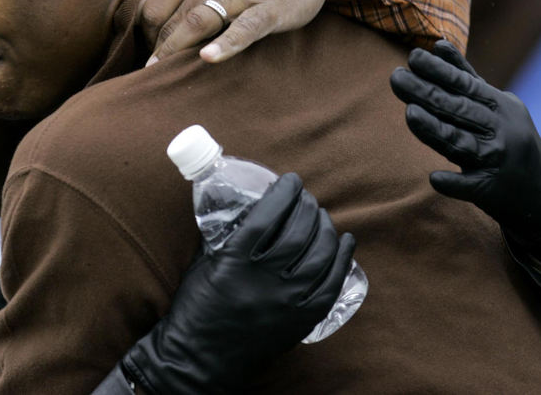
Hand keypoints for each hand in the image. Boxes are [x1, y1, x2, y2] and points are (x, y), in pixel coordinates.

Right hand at [120, 173, 354, 394]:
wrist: (198, 361)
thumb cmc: (195, 309)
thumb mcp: (203, 264)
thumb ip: (226, 236)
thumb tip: (249, 206)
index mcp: (234, 263)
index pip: (267, 218)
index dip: (283, 195)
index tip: (290, 180)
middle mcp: (263, 282)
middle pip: (297, 233)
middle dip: (306, 207)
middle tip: (305, 196)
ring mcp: (285, 304)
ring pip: (319, 256)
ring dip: (325, 228)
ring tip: (321, 215)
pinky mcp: (300, 322)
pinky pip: (330, 286)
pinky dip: (342, 260)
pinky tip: (345, 242)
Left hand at [140, 0, 339, 64]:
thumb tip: (145, 9)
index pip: (154, 5)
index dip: (145, 35)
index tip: (145, 54)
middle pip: (171, 18)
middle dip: (158, 49)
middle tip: (149, 75)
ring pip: (199, 20)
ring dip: (175, 49)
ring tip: (159, 74)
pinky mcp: (271, 6)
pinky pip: (244, 27)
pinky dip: (226, 43)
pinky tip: (209, 58)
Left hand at [390, 39, 540, 245]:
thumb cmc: (506, 137)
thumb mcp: (494, 104)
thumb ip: (465, 77)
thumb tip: (438, 45)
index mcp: (499, 106)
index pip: (465, 85)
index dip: (439, 71)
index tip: (412, 56)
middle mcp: (500, 130)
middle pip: (457, 110)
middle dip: (426, 93)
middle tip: (395, 77)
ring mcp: (496, 160)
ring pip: (461, 143)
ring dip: (435, 129)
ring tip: (409, 113)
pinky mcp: (489, 190)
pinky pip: (469, 186)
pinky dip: (453, 183)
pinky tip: (434, 178)